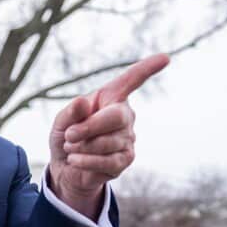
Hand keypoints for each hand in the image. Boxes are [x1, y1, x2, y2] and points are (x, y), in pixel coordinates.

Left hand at [48, 54, 169, 216]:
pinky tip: (75, 160)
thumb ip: (70, 112)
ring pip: (107, 142)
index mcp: (111, 98)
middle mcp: (125, 115)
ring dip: (81, 147)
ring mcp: (128, 138)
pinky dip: (85, 161)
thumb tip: (82, 102)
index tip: (165, 58)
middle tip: (69, 135)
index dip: (147, 69)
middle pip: (116, 117)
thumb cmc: (66, 138)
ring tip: (72, 148)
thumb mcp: (61, 122)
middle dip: (88, 127)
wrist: (66, 168)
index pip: (131, 80)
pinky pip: (106, 161)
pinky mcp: (126, 160)